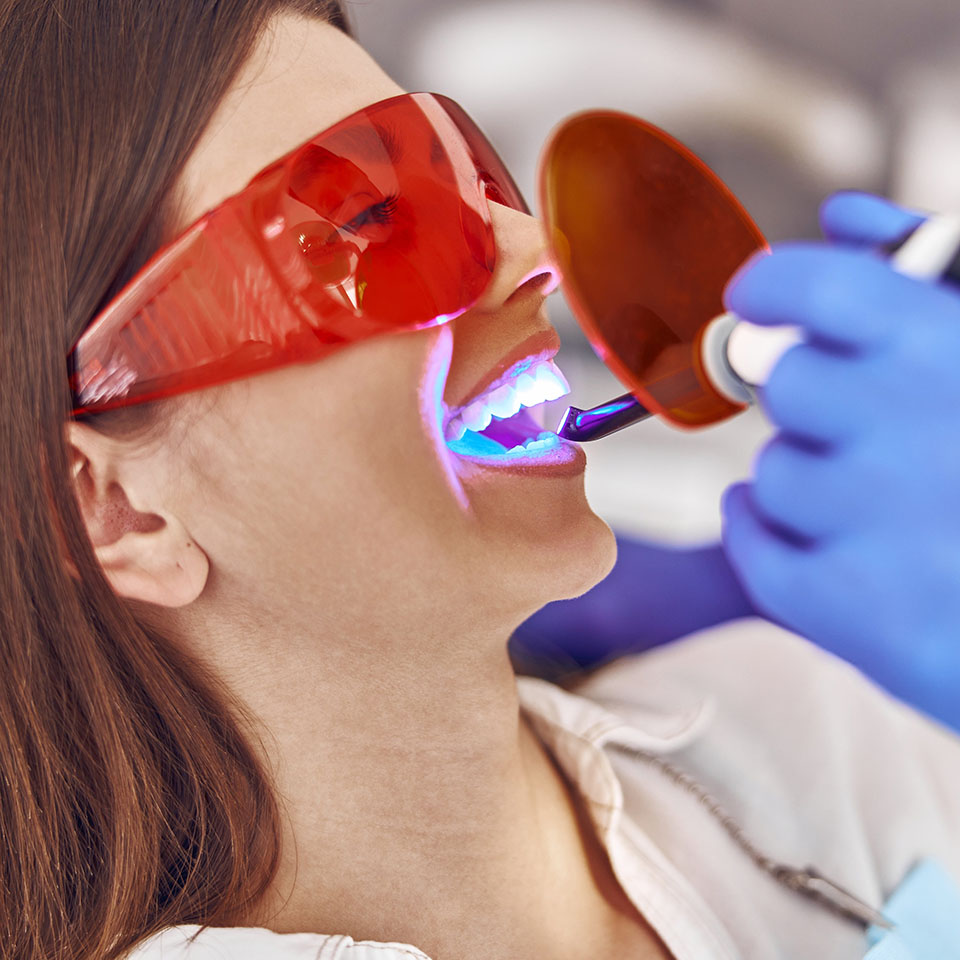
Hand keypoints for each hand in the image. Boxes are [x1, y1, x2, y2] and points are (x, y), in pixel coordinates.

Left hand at [720, 192, 959, 730]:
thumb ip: (932, 272)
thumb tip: (842, 216)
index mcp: (953, 349)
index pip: (821, 285)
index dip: (775, 282)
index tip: (757, 293)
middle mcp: (922, 428)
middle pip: (786, 383)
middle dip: (813, 398)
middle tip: (859, 422)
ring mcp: (893, 527)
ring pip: (773, 472)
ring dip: (808, 480)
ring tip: (881, 503)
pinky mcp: (870, 616)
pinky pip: (755, 548)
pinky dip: (768, 538)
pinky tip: (817, 539)